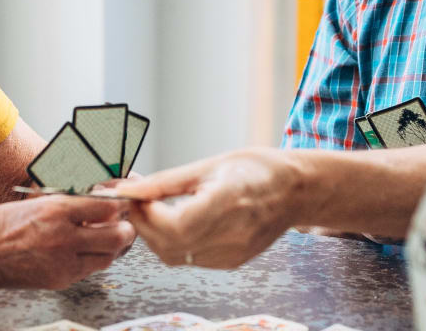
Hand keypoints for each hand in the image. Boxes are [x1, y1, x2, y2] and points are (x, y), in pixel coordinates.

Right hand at [0, 196, 136, 289]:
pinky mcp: (62, 279)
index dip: (120, 204)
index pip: (107, 206)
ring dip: (112, 247)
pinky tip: (85, 251)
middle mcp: (64, 237)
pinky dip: (94, 260)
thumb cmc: (6, 224)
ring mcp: (64, 262)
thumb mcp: (38, 202)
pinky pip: (91, 270)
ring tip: (104, 238)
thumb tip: (104, 200)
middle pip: (118, 235)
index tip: (123, 203)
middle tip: (122, 224)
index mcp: (57, 210)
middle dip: (125, 228)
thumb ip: (72, 203)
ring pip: (110, 256)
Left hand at [114, 148, 311, 268]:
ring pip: (175, 257)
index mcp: (228, 201)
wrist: (295, 190)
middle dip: (144, 225)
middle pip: (169, 246)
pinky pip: (190, 259)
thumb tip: (130, 190)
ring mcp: (233, 252)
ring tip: (155, 210)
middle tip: (139, 202)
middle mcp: (233, 233)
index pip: (174, 226)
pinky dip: (174, 243)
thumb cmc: (257, 169)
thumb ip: (166, 182)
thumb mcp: (209, 165)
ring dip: (156, 236)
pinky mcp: (232, 261)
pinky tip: (176, 222)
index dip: (146, 215)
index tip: (137, 196)